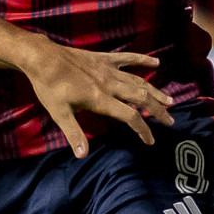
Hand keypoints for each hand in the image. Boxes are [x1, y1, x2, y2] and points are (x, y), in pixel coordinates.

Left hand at [12, 39, 172, 157]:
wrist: (42, 57)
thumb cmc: (49, 86)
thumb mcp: (60, 113)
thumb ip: (74, 134)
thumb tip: (83, 155)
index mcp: (101, 99)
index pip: (130, 116)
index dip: (143, 129)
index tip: (150, 140)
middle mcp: (109, 84)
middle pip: (141, 98)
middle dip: (157, 110)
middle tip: (170, 120)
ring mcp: (108, 69)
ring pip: (138, 81)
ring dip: (155, 91)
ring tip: (169, 100)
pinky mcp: (103, 58)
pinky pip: (127, 58)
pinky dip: (142, 59)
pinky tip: (156, 61)